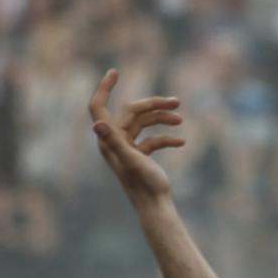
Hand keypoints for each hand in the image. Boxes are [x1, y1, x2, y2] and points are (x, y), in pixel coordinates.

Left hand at [89, 70, 185, 203]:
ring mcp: (128, 148)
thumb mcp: (131, 160)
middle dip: (153, 104)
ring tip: (181, 120)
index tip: (115, 71)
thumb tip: (97, 123)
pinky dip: (166, 138)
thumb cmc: (143, 186)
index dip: (104, 87)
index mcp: (109, 139)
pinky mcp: (140, 156)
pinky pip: (152, 139)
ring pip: (143, 123)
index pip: (99, 106)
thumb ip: (114, 141)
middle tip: (176, 101)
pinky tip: (181, 143)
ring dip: (162, 118)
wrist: (154, 207)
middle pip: (132, 112)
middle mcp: (115, 141)